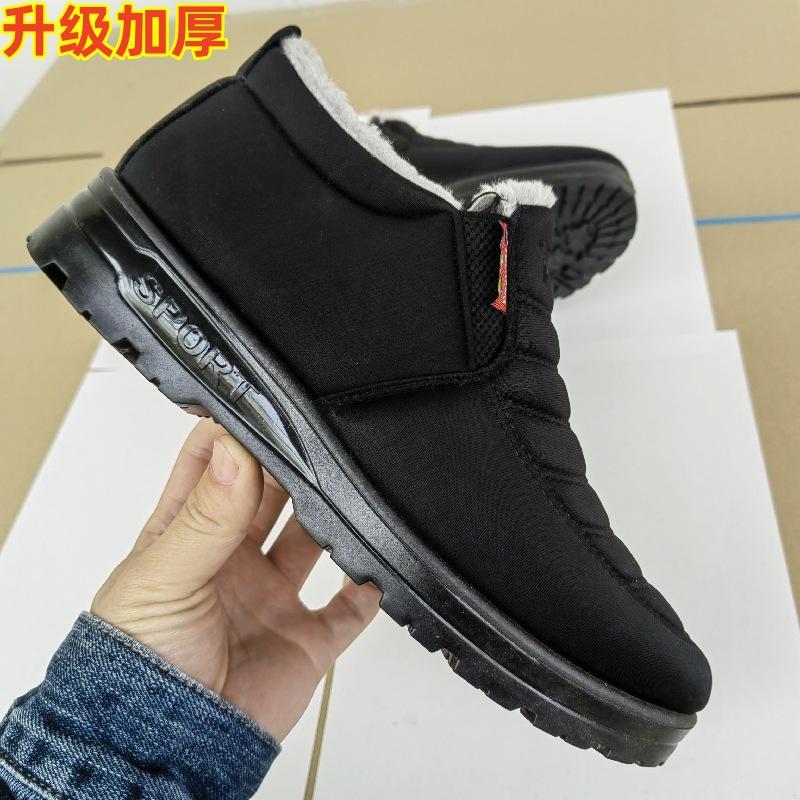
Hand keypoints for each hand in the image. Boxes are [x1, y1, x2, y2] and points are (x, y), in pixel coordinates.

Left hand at [91, 418, 380, 740]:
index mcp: (189, 537)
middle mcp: (233, 560)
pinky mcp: (307, 637)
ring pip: (314, 539)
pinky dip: (369, 584)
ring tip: (347, 492)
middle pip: (271, 494)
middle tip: (313, 443)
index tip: (260, 405)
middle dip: (290, 468)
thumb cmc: (137, 666)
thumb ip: (205, 515)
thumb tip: (235, 452)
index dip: (234, 434)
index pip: (213, 466)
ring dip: (332, 516)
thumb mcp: (164, 576)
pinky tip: (376, 562)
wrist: (170, 749)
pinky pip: (351, 605)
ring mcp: (272, 597)